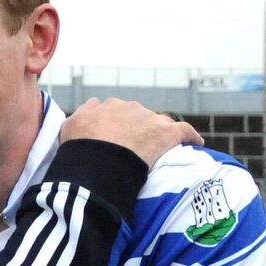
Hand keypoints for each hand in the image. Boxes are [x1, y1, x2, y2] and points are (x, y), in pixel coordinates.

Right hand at [60, 98, 203, 167]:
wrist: (98, 161)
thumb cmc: (80, 148)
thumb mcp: (69, 127)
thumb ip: (81, 114)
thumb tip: (91, 105)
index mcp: (108, 106)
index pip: (117, 112)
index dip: (118, 126)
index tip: (117, 139)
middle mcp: (129, 108)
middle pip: (139, 117)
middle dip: (139, 129)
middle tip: (135, 150)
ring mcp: (149, 119)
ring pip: (159, 122)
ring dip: (160, 133)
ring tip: (160, 149)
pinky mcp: (166, 133)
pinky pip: (183, 131)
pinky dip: (190, 136)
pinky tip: (196, 143)